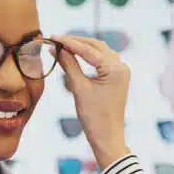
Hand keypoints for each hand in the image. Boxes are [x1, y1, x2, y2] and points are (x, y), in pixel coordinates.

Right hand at [51, 35, 131, 168]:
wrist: (107, 137)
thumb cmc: (94, 117)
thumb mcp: (79, 89)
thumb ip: (69, 65)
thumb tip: (57, 49)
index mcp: (115, 69)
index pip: (89, 49)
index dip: (69, 42)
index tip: (53, 37)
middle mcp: (121, 66)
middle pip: (95, 46)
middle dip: (75, 42)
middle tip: (56, 39)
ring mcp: (120, 72)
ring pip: (98, 52)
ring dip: (81, 48)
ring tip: (63, 46)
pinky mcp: (116, 78)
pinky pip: (101, 61)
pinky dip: (87, 57)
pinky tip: (74, 55)